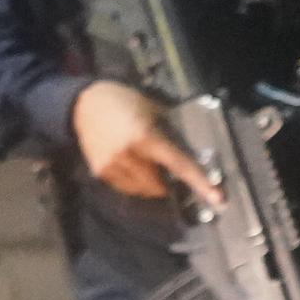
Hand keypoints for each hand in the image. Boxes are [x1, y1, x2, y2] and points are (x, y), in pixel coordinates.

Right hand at [70, 80, 222, 208]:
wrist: (83, 104)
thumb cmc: (122, 101)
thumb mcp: (151, 109)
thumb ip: (167, 132)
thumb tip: (185, 152)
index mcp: (144, 137)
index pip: (178, 165)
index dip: (199, 182)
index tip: (217, 198)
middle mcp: (128, 155)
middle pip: (158, 186)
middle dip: (165, 182)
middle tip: (163, 170)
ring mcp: (112, 166)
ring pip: (141, 190)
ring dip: (149, 183)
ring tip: (143, 164)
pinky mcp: (100, 172)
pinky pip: (125, 188)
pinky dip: (133, 182)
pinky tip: (129, 165)